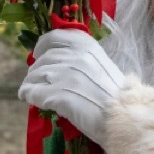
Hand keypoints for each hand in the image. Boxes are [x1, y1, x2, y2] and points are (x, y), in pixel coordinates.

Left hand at [18, 29, 126, 145]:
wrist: (125, 117)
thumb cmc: (115, 95)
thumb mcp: (100, 65)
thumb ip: (80, 58)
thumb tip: (55, 61)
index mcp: (86, 45)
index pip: (53, 37)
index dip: (42, 46)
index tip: (38, 55)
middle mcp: (75, 56)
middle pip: (41, 59)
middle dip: (35, 71)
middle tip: (36, 81)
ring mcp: (66, 74)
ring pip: (34, 75)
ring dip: (31, 84)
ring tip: (31, 92)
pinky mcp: (59, 95)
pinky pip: (33, 92)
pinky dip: (28, 95)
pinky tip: (29, 99)